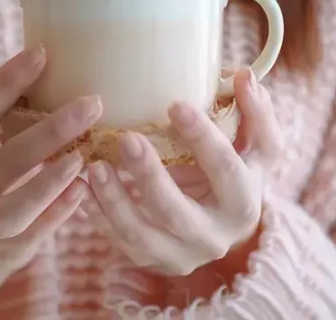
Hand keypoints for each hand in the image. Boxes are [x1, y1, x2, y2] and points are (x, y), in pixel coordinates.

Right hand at [0, 45, 101, 315]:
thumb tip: (31, 49)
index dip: (8, 80)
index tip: (42, 53)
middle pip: (5, 158)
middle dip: (50, 131)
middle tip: (93, 103)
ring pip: (15, 205)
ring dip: (49, 181)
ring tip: (84, 157)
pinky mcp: (6, 248)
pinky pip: (34, 233)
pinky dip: (58, 214)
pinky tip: (83, 192)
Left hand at [81, 69, 279, 276]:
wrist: (221, 226)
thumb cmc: (235, 174)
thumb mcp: (255, 149)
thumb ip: (255, 113)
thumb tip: (246, 75)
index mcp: (243, 205)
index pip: (226, 170)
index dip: (202, 138)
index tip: (175, 104)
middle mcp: (213, 238)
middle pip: (177, 211)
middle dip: (149, 175)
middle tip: (125, 138)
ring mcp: (179, 255)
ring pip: (141, 234)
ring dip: (114, 200)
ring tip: (93, 166)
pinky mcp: (149, 260)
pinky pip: (117, 242)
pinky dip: (96, 215)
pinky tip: (80, 187)